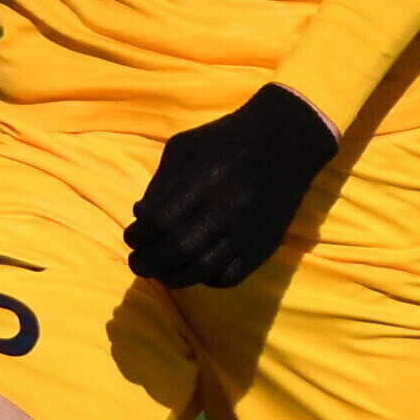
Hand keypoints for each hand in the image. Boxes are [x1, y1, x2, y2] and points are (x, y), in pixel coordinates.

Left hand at [125, 85, 340, 288]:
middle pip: (177, 250)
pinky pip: (230, 277)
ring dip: (173, 277)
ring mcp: (249, 229)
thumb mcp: (186, 146)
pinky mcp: (265, 244)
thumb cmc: (228, 140)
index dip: (138, 235)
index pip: (160, 221)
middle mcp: (229, 206)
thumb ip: (160, 182)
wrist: (287, 140)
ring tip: (161, 271)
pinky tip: (197, 268)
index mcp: (207, 177)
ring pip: (202, 270)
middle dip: (147, 262)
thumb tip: (140, 217)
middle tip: (137, 262)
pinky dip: (207, 279)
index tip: (132, 236)